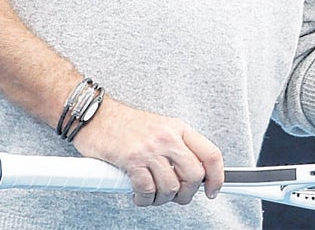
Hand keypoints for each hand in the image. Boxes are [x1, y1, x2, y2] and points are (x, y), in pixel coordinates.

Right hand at [72, 97, 224, 206]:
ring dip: (163, 199)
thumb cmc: (126, 125)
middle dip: (187, 194)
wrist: (97, 115)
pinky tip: (139, 195)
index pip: (211, 154)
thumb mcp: (161, 128)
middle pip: (194, 175)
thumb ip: (178, 148)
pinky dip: (144, 199)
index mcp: (180, 128)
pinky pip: (147, 190)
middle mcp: (168, 137)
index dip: (217, 177)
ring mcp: (150, 148)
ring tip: (153, 196)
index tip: (213, 190)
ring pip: (171, 187)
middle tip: (177, 197)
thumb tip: (193, 175)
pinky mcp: (131, 159)